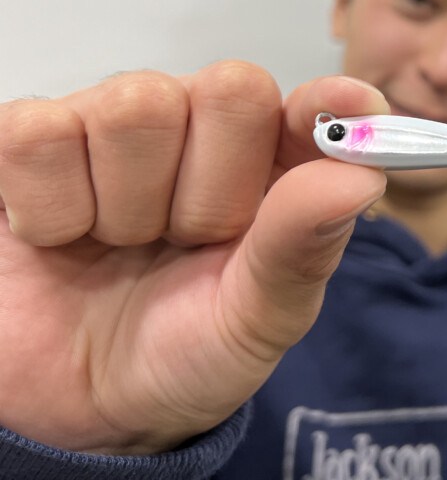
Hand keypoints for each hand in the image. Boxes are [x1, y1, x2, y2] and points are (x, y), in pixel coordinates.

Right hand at [0, 62, 385, 454]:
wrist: (82, 408)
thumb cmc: (186, 351)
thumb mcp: (258, 320)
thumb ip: (304, 248)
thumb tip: (361, 177)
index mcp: (276, 164)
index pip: (314, 107)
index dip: (331, 104)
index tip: (347, 113)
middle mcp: (203, 126)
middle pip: (229, 90)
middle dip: (211, 187)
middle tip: (186, 241)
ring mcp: (115, 124)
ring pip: (135, 107)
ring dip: (128, 203)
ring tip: (123, 243)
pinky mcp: (31, 141)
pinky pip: (40, 135)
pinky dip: (52, 206)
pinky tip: (63, 235)